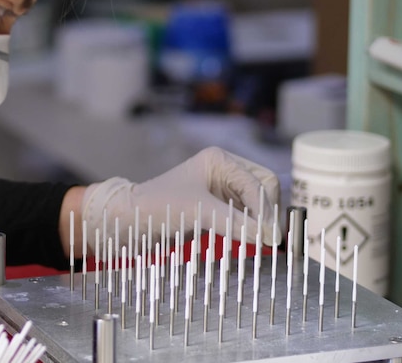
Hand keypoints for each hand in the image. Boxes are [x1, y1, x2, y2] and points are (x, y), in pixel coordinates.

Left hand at [81, 147, 280, 251]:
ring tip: (258, 241)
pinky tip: (246, 239)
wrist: (130, 220)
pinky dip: (250, 227)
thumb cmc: (158, 207)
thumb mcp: (198, 212)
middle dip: (267, 212)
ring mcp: (222, 188)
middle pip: (264, 189)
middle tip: (268, 239)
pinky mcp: (219, 207)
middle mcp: (224, 170)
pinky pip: (246, 215)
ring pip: (257, 203)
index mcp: (219, 160)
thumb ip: (235, 223)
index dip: (265, 210)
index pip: (258, 183)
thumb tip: (269, 237)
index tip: (271, 237)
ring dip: (260, 221)